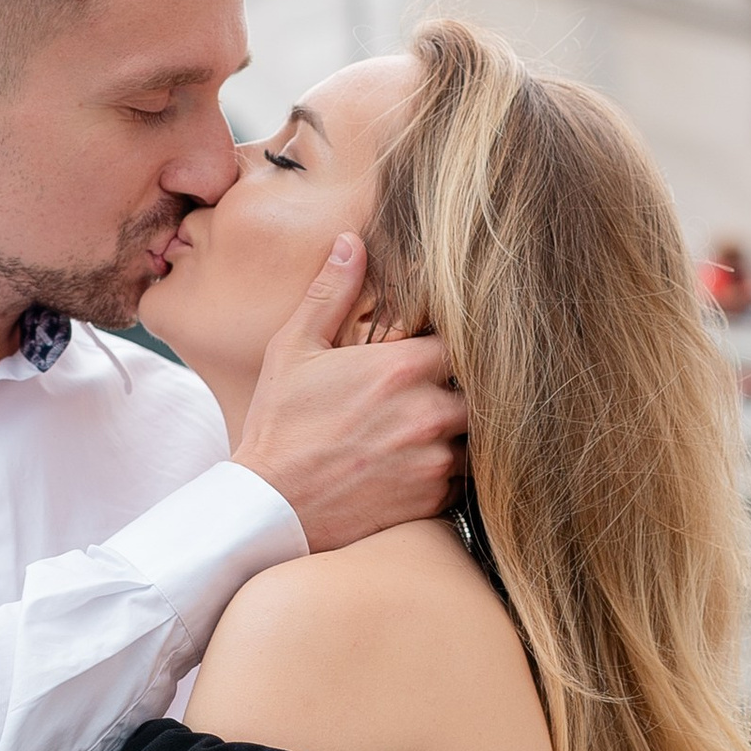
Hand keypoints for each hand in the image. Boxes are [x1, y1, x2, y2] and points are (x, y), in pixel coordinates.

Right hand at [231, 236, 464, 553]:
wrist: (271, 508)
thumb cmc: (280, 425)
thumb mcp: (293, 350)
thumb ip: (329, 294)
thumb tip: (352, 243)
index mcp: (403, 367)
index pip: (463, 340)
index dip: (451, 345)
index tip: (435, 351)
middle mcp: (429, 411)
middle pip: (478, 388)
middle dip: (460, 388)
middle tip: (432, 392)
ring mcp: (435, 458)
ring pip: (476, 435)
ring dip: (457, 431)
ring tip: (423, 431)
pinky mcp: (433, 499)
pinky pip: (463, 478)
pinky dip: (446, 470)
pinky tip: (414, 465)